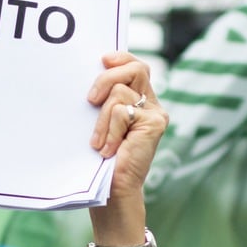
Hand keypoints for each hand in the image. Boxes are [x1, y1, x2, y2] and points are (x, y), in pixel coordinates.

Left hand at [87, 51, 165, 197]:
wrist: (114, 188)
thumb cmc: (103, 157)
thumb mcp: (102, 121)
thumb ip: (104, 99)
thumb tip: (93, 73)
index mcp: (140, 100)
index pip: (136, 66)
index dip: (121, 58)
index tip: (103, 60)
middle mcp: (152, 104)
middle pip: (134, 70)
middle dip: (106, 79)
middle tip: (90, 100)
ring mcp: (155, 113)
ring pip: (119, 93)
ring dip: (101, 120)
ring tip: (99, 143)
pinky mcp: (155, 123)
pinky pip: (121, 112)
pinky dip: (108, 131)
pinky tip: (108, 149)